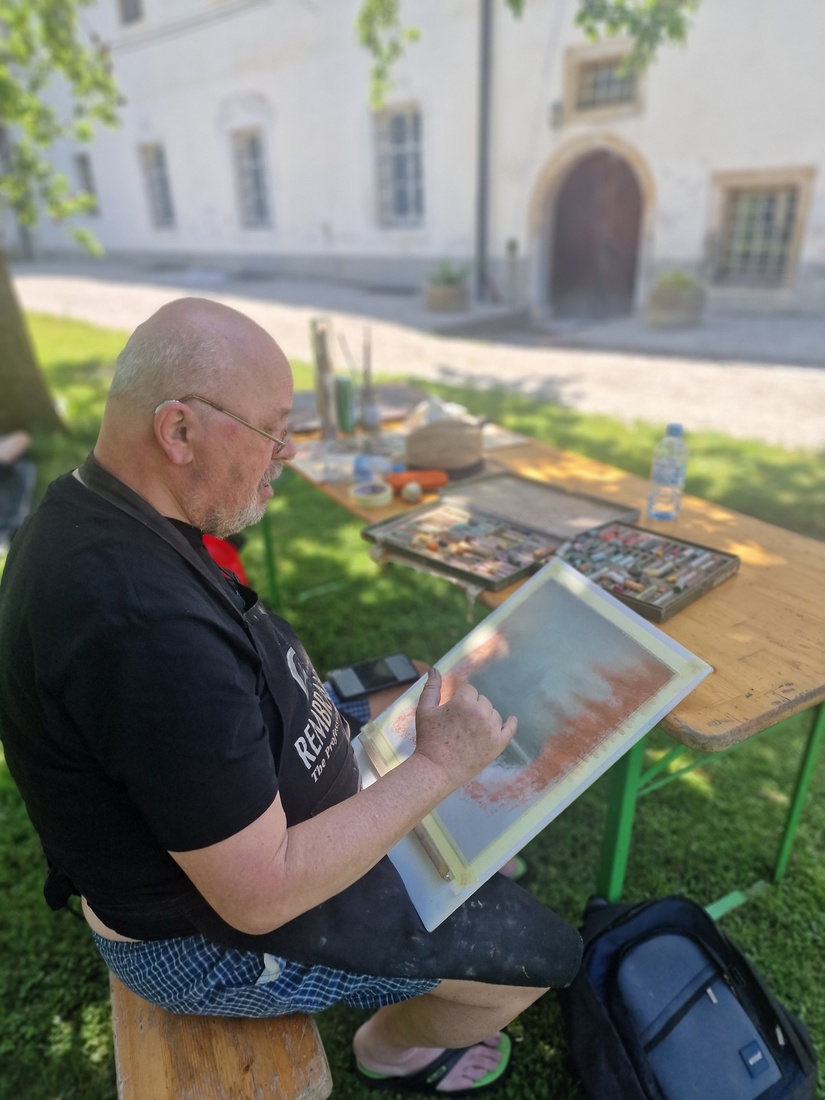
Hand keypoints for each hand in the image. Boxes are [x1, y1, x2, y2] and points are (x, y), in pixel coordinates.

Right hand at [412, 667, 516, 790]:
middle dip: (471, 707)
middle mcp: (481, 713)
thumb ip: (431, 687)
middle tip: (458, 724)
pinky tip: (512, 720)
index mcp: (464, 702)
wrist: (436, 770)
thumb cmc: (428, 739)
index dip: (458, 699)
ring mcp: (492, 729)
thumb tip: (434, 668)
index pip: (468, 690)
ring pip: (493, 713)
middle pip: (481, 700)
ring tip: (468, 732)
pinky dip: (511, 723)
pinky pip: (510, 728)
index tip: (451, 713)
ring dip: (484, 717)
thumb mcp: (425, 710)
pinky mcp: (498, 744)